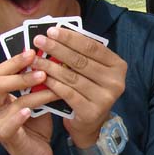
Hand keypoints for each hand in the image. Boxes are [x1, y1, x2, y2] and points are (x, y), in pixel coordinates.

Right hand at [0, 50, 59, 154]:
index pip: (0, 71)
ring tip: (49, 83)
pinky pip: (8, 125)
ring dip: (33, 92)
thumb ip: (37, 83)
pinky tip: (29, 111)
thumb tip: (51, 59)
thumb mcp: (36, 99)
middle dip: (20, 72)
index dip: (15, 60)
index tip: (33, 50)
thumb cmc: (35, 125)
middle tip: (41, 66)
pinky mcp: (2, 136)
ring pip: (10, 101)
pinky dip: (18, 117)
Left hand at [31, 27, 126, 152]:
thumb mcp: (91, 71)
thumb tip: (56, 34)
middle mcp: (116, 81)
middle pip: (81, 61)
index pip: (92, 47)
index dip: (71, 38)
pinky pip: (68, 93)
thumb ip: (81, 55)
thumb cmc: (88, 90)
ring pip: (72, 77)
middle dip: (57, 49)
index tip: (52, 31)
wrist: (91, 123)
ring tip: (35, 59)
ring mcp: (106, 98)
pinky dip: (53, 84)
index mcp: (118, 66)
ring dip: (50, 66)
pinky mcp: (92, 111)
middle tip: (39, 40)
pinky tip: (41, 77)